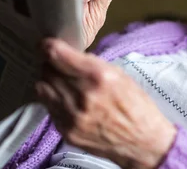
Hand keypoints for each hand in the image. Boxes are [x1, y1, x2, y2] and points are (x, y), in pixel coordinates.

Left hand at [36, 38, 176, 168]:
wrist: (144, 142)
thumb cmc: (136, 105)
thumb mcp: (119, 75)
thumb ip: (92, 64)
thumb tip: (69, 54)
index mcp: (99, 76)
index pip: (58, 56)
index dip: (48, 46)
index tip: (45, 44)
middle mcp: (83, 96)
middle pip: (48, 71)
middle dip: (50, 64)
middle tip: (55, 63)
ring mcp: (73, 116)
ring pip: (43, 88)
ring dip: (48, 81)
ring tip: (58, 81)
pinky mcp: (67, 131)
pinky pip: (49, 108)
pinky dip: (53, 100)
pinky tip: (65, 99)